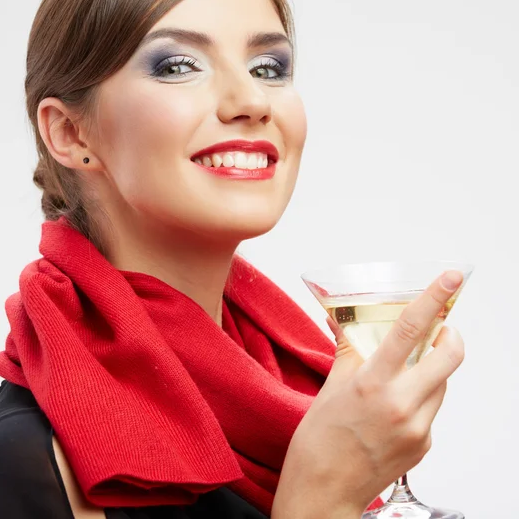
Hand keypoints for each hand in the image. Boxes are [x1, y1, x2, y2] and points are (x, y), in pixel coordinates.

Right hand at [272, 270, 464, 518]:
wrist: (323, 492)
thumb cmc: (319, 442)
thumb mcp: (330, 388)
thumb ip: (348, 350)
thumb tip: (346, 321)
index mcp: (372, 384)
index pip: (409, 330)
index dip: (433, 299)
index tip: (450, 278)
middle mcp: (402, 405)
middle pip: (449, 356)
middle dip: (450, 334)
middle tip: (439, 328)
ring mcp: (418, 429)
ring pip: (443, 384)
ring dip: (430, 370)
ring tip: (401, 377)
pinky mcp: (425, 446)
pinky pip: (433, 410)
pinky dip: (420, 398)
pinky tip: (393, 409)